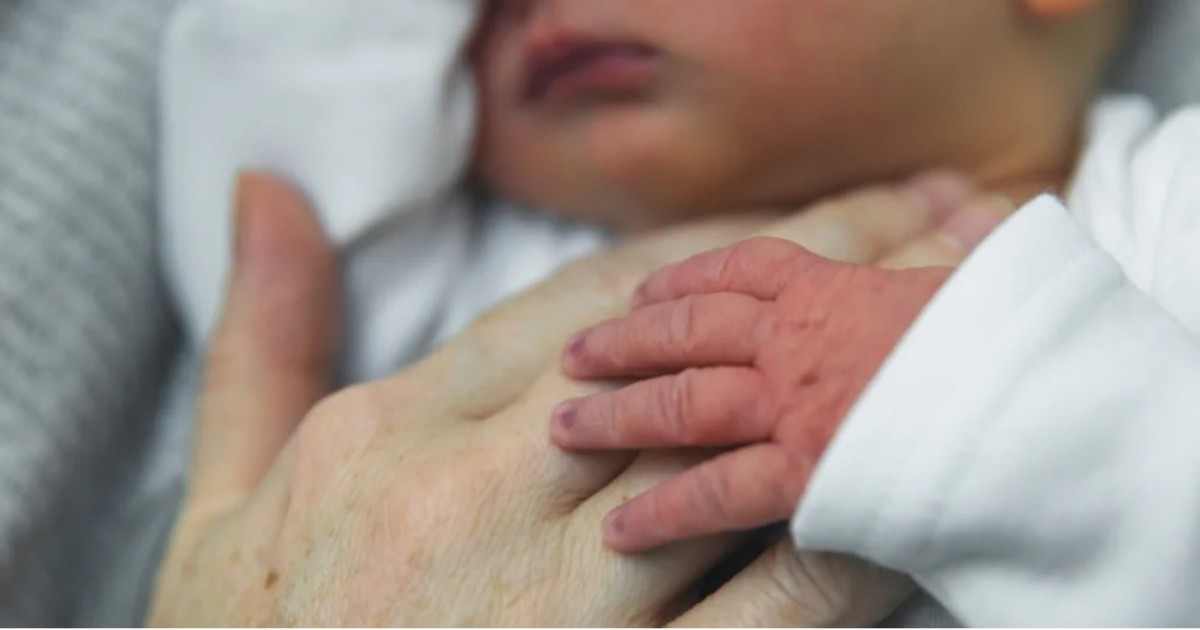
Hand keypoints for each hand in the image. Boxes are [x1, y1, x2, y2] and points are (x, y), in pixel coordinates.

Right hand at [151, 171, 983, 624]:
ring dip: (851, 383)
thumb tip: (265, 193)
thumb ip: (260, 340)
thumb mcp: (223, 495)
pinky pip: (764, 604)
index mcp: (391, 437)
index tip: (787, 231)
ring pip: (737, 456)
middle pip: (683, 359)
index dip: (697, 260)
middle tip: (919, 226)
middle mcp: (478, 500)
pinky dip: (845, 539)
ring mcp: (557, 603)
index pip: (574, 308)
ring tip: (948, 322)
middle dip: (810, 285)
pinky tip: (912, 489)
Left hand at [554, 182, 1013, 552]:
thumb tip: (962, 225)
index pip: (745, 269)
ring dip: (619, 415)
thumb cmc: (1015, 333)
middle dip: (626, 344)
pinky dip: (664, 510)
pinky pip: (716, 491)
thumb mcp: (970, 283)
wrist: (1042, 390)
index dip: (688, 279)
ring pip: (684, 402)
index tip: (645, 291)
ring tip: (565, 428)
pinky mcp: (806, 469)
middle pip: (689, 332)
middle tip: (575, 358)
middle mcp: (800, 339)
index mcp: (837, 288)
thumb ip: (932, 269)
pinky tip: (620, 527)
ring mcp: (795, 403)